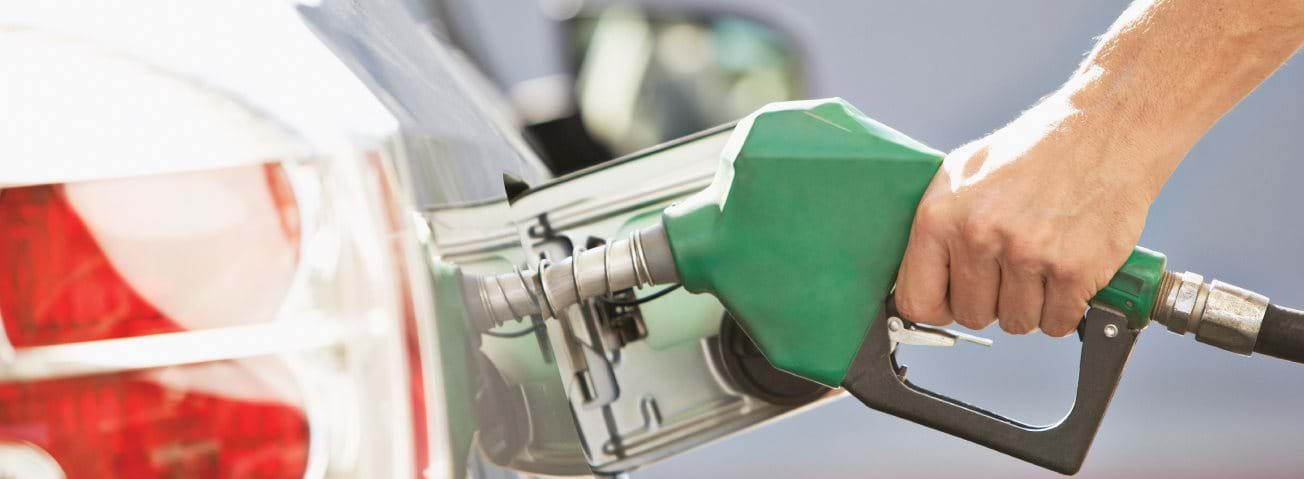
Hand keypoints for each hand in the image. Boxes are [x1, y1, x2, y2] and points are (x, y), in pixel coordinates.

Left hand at [894, 94, 1169, 335]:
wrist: (1105, 132)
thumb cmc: (1033, 151)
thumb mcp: (963, 173)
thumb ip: (936, 227)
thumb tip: (918, 278)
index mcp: (940, 216)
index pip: (918, 301)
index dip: (938, 308)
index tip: (953, 300)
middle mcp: (979, 236)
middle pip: (971, 316)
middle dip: (991, 302)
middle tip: (1009, 270)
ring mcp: (1027, 254)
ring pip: (1016, 323)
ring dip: (1029, 305)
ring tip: (1040, 265)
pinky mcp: (1073, 270)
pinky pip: (1057, 323)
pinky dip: (1063, 308)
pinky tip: (1065, 274)